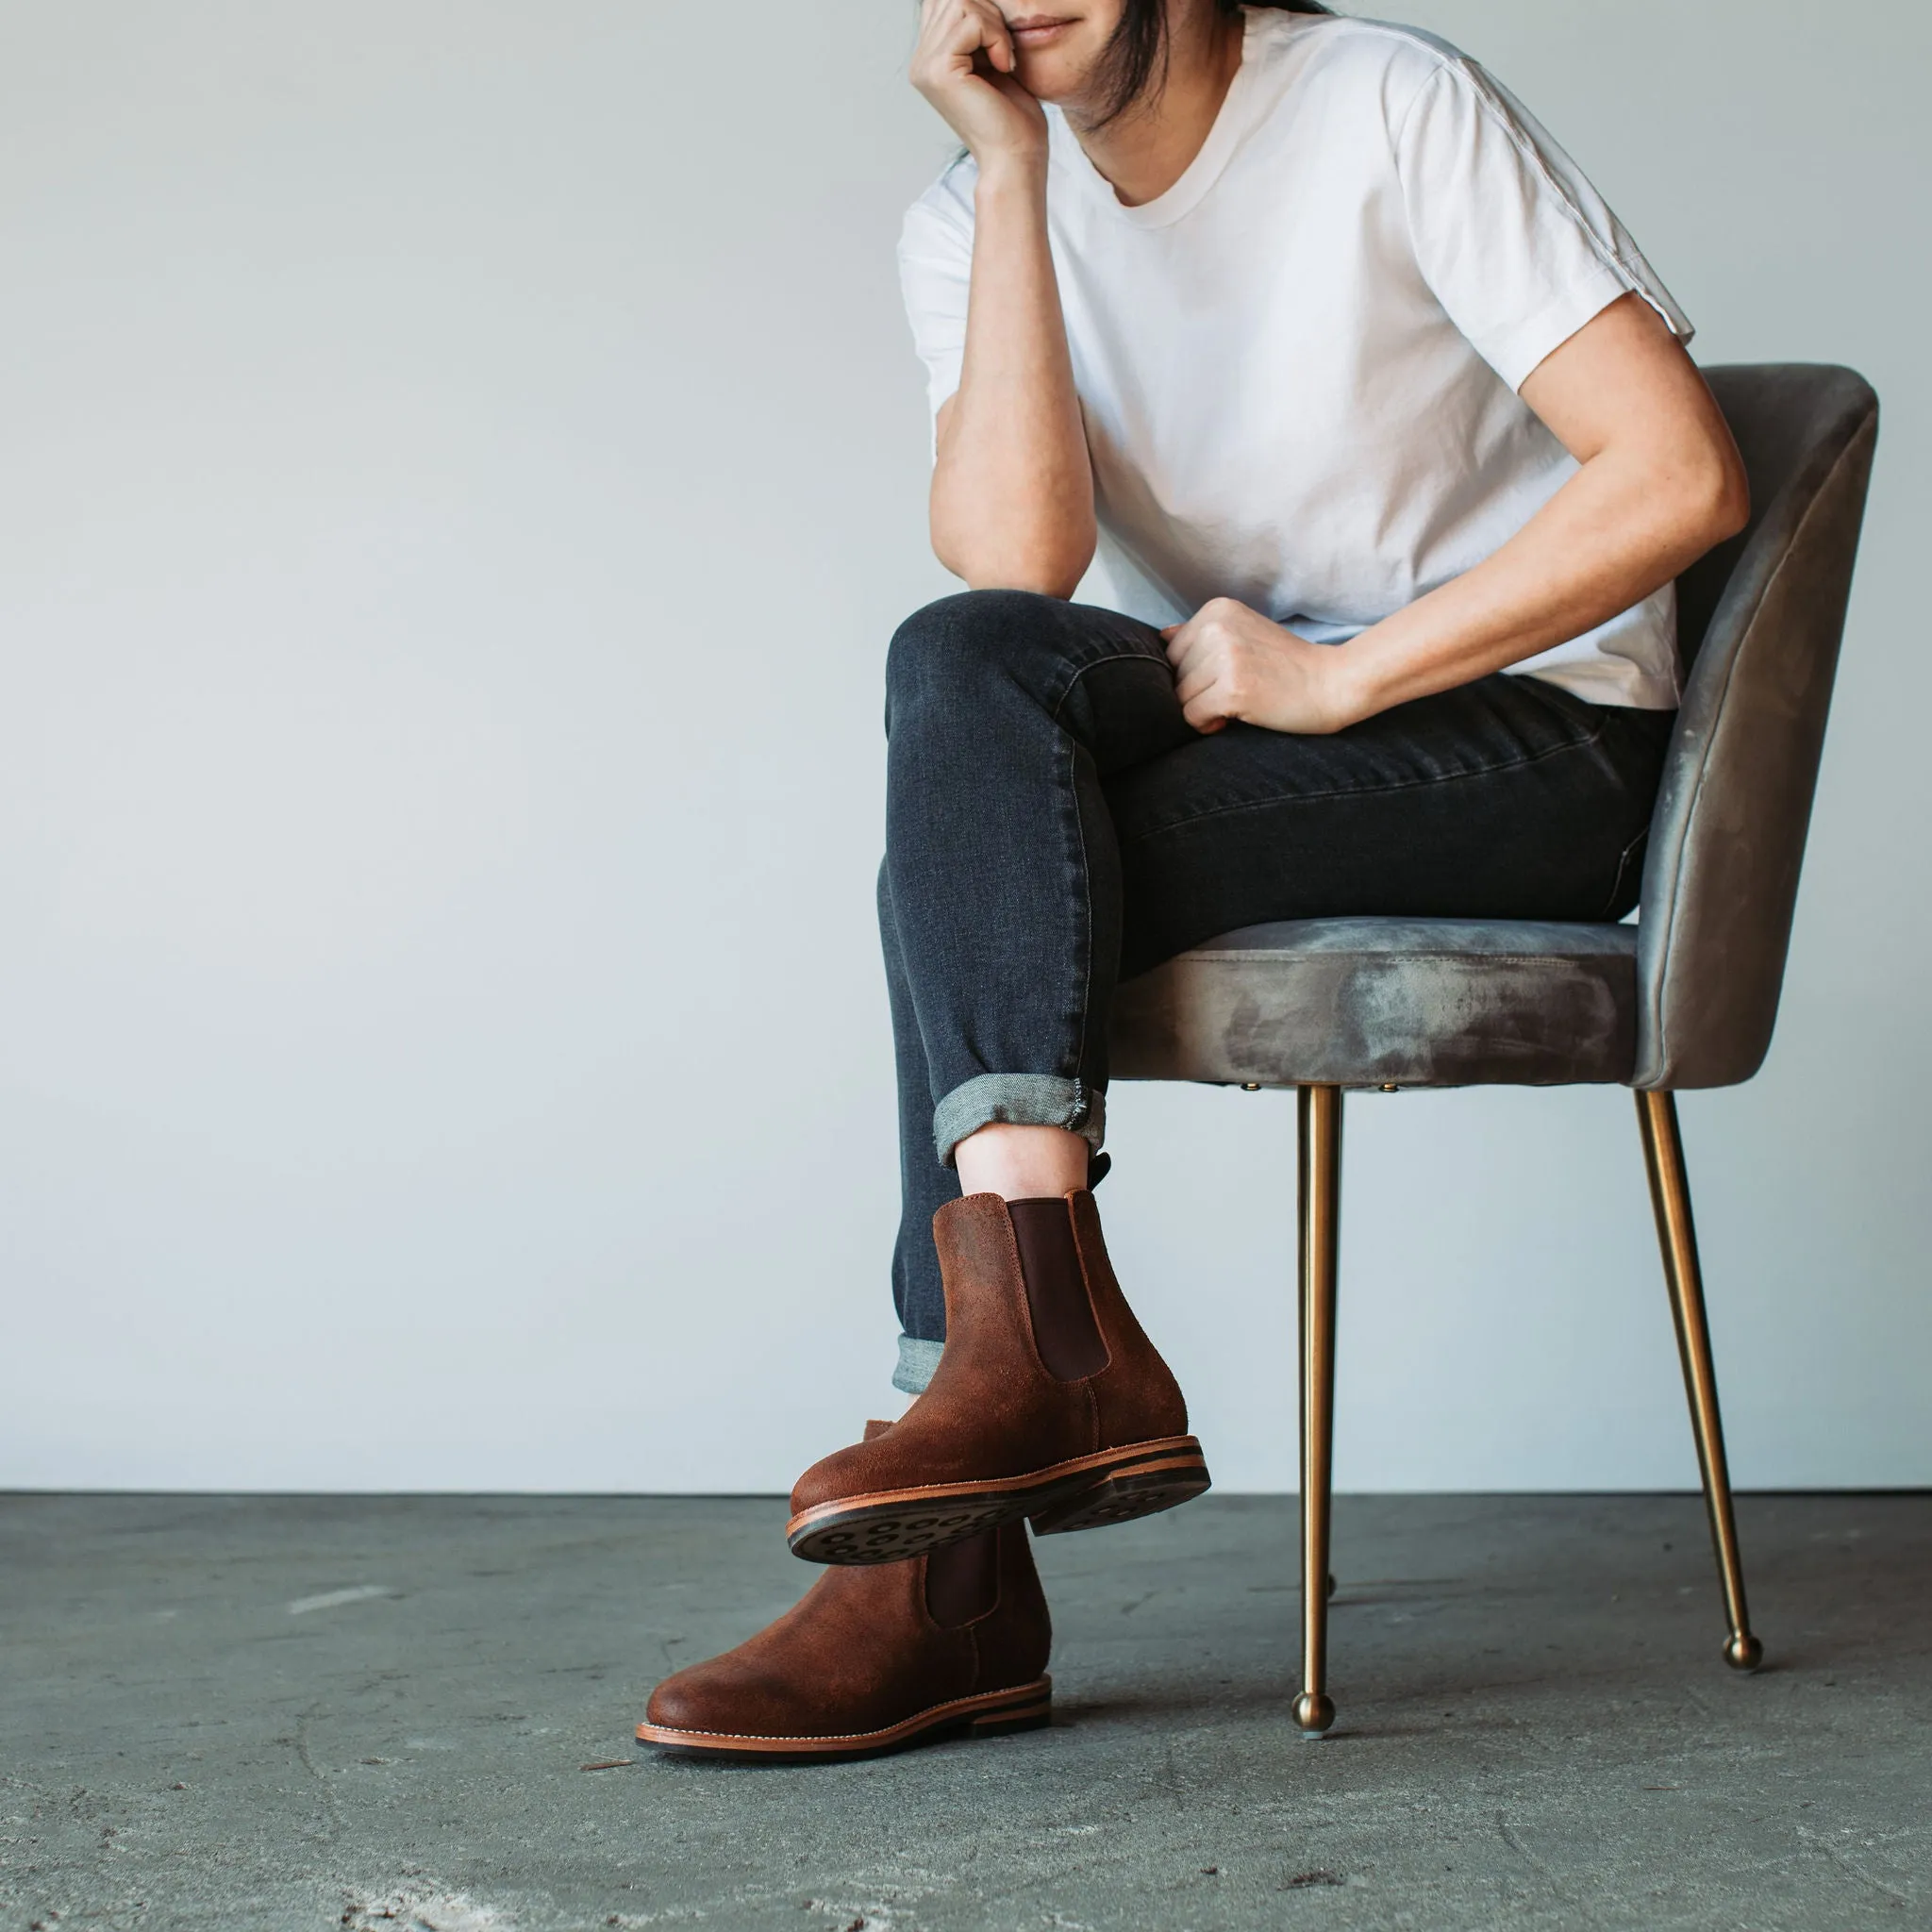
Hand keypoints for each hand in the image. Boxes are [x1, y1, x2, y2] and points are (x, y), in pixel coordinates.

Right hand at [911, 0, 1048, 169]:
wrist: (1015, 157)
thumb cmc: (1013, 117)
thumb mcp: (991, 57)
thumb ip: (977, 27)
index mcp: (929, 58)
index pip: (946, 2)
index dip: (981, 11)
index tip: (999, 46)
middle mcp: (921, 61)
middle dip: (988, 12)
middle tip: (1004, 50)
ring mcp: (925, 66)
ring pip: (961, 2)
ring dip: (994, 25)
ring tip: (1003, 60)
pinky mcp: (939, 70)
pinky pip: (972, 22)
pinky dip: (996, 38)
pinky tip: (1003, 67)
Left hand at [1162, 598, 1358, 735]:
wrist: (1333, 682)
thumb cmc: (1288, 664)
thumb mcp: (1244, 632)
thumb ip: (1202, 635)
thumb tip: (1161, 636)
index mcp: (1217, 609)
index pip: (1172, 651)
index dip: (1194, 673)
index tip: (1227, 676)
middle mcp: (1218, 627)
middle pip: (1174, 675)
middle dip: (1197, 691)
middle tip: (1236, 691)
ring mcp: (1225, 657)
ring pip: (1180, 697)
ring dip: (1204, 708)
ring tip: (1238, 703)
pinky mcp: (1231, 689)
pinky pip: (1192, 716)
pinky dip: (1207, 724)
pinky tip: (1232, 717)